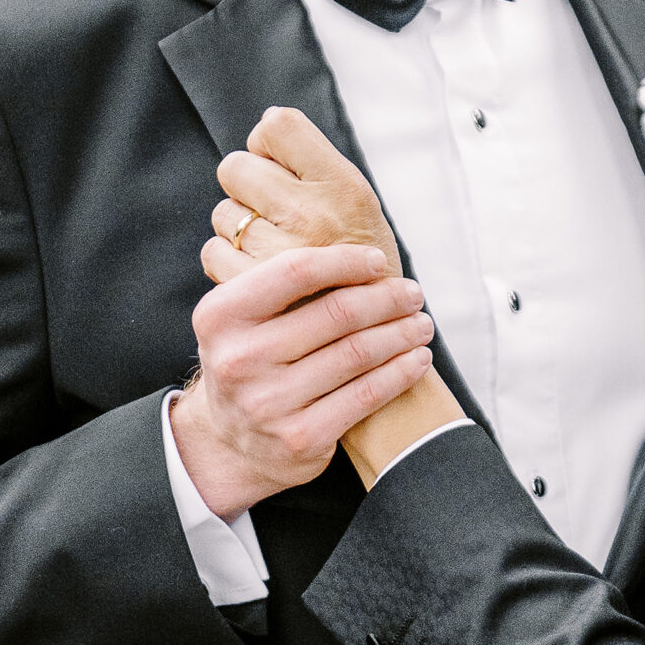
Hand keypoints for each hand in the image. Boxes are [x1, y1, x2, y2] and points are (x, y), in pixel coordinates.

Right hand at [200, 106, 466, 483]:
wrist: (232, 439)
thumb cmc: (253, 356)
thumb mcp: (245, 313)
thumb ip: (277, 274)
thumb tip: (334, 205)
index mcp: (221, 314)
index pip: (295, 269)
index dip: (346, 259)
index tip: (379, 259)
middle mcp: (238, 359)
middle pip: (336, 312)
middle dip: (387, 298)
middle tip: (414, 291)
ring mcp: (266, 403)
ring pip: (358, 354)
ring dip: (402, 334)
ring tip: (422, 322)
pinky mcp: (298, 438)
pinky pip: (366, 395)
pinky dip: (400, 372)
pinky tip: (416, 359)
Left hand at [206, 107, 398, 281]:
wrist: (377, 343)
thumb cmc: (364, 266)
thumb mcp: (358, 204)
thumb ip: (314, 167)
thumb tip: (264, 122)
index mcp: (344, 188)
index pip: (276, 126)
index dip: (269, 145)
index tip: (282, 170)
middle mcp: (312, 215)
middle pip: (236, 167)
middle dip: (248, 187)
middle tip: (273, 213)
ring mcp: (280, 255)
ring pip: (223, 214)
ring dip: (240, 228)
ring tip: (273, 249)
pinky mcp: (254, 294)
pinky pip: (215, 253)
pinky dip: (229, 261)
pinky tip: (256, 273)